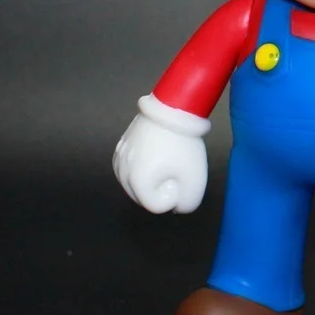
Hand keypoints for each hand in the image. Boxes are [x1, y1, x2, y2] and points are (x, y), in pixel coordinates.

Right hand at [112, 95, 210, 213]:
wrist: (173, 107)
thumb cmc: (184, 144)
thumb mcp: (195, 180)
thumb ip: (187, 204)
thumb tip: (176, 207)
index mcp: (136, 182)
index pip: (157, 206)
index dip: (174, 193)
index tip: (180, 174)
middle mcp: (122, 172)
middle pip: (143, 197)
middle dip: (161, 188)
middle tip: (176, 168)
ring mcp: (119, 158)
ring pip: (135, 185)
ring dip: (151, 180)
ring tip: (167, 161)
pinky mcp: (120, 147)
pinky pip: (130, 170)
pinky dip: (142, 169)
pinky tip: (155, 157)